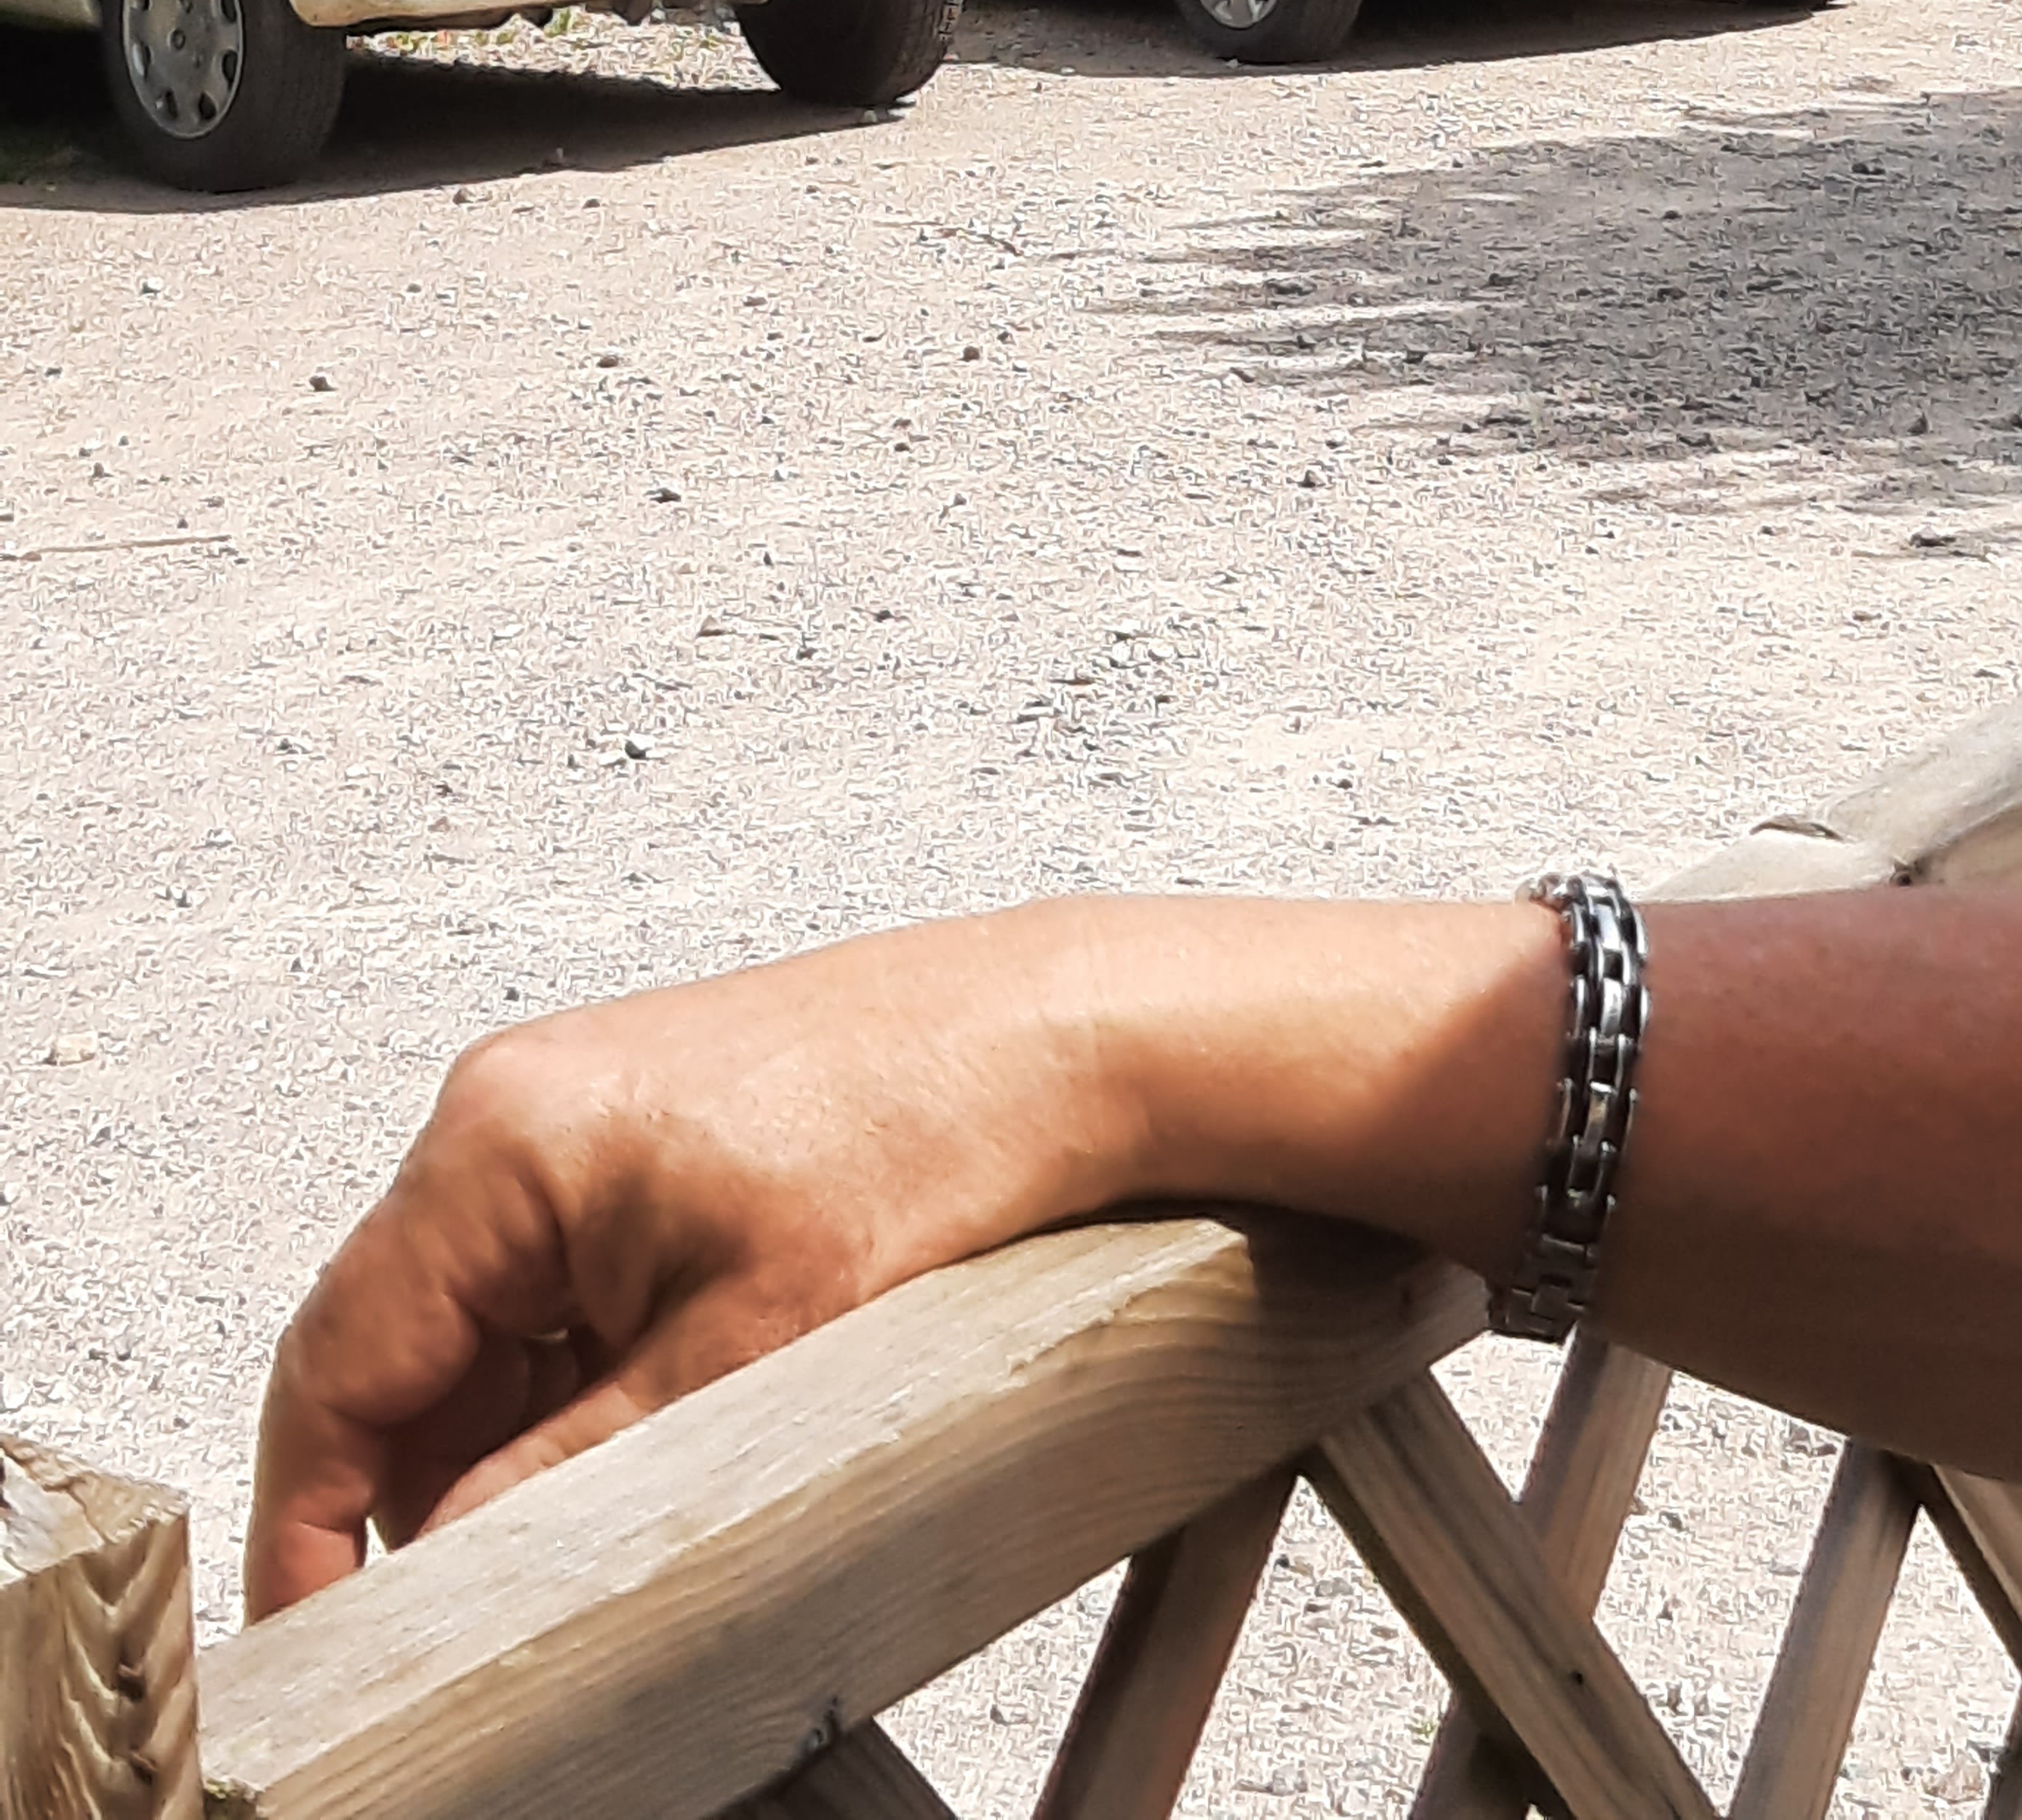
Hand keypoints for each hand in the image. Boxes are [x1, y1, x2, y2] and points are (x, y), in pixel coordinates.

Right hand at [243, 908, 1141, 1616]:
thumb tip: (447, 1575)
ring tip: (629, 1479)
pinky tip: (663, 1409)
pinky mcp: (628, 1132)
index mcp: (500, 1140)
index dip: (312, 1525)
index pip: (335, 1368)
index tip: (320, 1637)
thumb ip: (563, 1477)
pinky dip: (572, 1372)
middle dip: (427, 1483)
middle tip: (490, 1591)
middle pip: (393, 1348)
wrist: (1057, 1034)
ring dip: (511, 1431)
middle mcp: (509, 1106)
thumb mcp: (737, 1355)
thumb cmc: (931, 1133)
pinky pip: (545, 1283)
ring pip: (470, 1325)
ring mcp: (567, 1111)